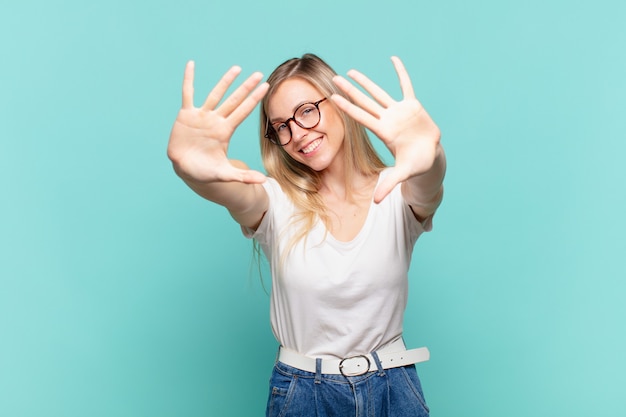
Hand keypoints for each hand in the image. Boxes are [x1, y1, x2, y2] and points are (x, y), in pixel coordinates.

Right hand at [167, 61, 268, 183]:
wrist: (185, 170)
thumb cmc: (205, 172)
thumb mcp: (225, 175)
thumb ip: (243, 176)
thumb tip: (263, 181)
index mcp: (225, 131)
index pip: (243, 112)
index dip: (254, 100)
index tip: (266, 87)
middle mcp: (216, 120)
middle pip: (234, 100)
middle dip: (246, 87)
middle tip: (259, 73)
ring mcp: (201, 116)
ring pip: (215, 94)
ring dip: (225, 81)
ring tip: (237, 68)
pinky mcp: (186, 115)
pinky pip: (187, 93)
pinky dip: (189, 79)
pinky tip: (191, 64)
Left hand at [331, 56, 440, 202]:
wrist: (430, 157)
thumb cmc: (415, 164)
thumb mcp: (403, 174)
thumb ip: (389, 185)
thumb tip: (376, 202)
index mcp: (383, 132)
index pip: (361, 117)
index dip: (347, 107)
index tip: (332, 98)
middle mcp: (387, 119)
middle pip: (364, 101)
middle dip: (349, 90)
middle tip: (334, 78)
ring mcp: (399, 111)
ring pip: (379, 93)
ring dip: (366, 82)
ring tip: (351, 71)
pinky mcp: (413, 106)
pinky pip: (406, 85)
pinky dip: (401, 72)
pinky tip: (394, 59)